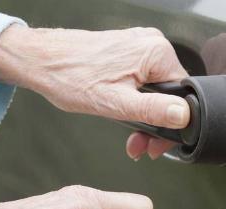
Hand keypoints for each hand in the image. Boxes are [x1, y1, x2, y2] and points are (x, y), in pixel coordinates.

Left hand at [0, 25, 189, 128]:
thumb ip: (153, 110)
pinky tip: (123, 114)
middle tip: (140, 146)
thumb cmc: (70, 78)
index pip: (184, 95)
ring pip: (157, 90)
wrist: (42, 61)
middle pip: (170, 94)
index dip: (174, 126)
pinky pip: (144, 81)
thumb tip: (183, 115)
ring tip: (129, 137)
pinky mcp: (129, 51)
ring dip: (145, 117)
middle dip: (156, 125)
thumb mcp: (116, 103)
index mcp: (157, 53)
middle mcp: (153, 44)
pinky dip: (136, 102)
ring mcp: (140, 45)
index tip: (156, 145)